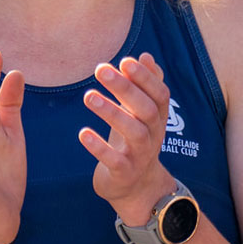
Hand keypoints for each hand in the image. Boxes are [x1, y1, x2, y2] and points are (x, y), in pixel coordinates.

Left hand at [79, 52, 175, 224]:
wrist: (138, 188)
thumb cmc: (135, 140)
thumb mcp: (141, 113)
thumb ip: (144, 85)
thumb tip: (147, 56)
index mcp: (157, 118)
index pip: (160, 94)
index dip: (146, 78)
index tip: (125, 60)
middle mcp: (153, 135)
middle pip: (148, 110)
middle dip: (126, 89)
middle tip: (101, 70)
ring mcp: (141, 156)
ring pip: (134, 133)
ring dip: (112, 113)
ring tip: (88, 96)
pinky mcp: (124, 173)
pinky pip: (115, 161)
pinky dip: (99, 147)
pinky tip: (82, 133)